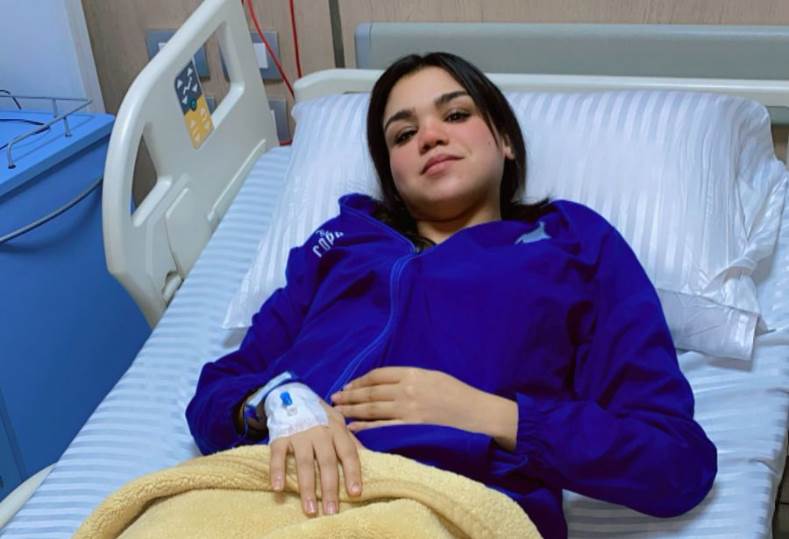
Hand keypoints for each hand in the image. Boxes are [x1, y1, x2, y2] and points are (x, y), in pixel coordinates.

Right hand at [268, 401, 363, 516]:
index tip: (355, 493)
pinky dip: (276, 471)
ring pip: (304, 462)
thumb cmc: (319, 415)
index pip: (348, 452)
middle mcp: (319, 431)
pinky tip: (278, 488)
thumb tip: (369, 458)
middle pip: (326, 462)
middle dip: (330, 488)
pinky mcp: (280, 436)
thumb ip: (350, 440)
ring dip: (307, 487)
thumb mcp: (338, 422)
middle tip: (331, 510)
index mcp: (336, 429)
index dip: (352, 472)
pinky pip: (277, 455)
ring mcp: (299, 434)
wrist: (291, 394)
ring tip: (310, 508)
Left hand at [330, 367, 482, 433]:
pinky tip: (351, 427)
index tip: (348, 385)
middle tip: (334, 398)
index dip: (359, 380)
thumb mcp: (432, 375)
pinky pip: (382, 427)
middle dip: (349, 395)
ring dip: (351, 409)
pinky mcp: (411, 426)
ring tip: (337, 411)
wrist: (475, 412)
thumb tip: (387, 382)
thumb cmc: (456, 392)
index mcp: (412, 373)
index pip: (378, 375)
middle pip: (370, 392)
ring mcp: (408, 409)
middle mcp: (407, 390)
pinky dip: (365, 426)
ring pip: (372, 409)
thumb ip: (410, 377)